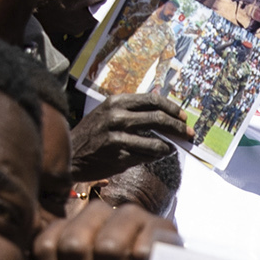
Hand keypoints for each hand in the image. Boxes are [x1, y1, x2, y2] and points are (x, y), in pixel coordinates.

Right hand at [70, 92, 189, 181]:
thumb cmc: (92, 133)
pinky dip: (155, 158)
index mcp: (116, 102)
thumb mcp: (107, 112)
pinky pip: (145, 158)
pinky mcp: (117, 157)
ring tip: (171, 148)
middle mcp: (117, 117)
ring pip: (156, 143)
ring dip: (168, 147)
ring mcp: (117, 138)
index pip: (153, 101)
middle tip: (189, 134)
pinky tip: (155, 157)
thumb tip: (162, 110)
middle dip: (178, 128)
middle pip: (158, 119)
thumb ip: (131, 109)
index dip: (172, 109)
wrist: (70, 154)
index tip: (184, 117)